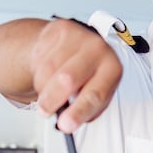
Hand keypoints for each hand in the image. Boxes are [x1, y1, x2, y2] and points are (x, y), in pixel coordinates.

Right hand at [30, 18, 122, 132]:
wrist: (77, 45)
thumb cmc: (88, 75)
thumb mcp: (94, 93)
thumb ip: (84, 109)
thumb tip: (66, 122)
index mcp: (113, 69)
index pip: (95, 94)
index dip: (78, 112)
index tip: (65, 125)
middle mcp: (99, 48)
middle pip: (67, 79)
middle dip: (52, 99)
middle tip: (45, 112)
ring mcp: (79, 35)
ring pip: (48, 70)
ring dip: (43, 88)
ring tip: (48, 92)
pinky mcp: (60, 27)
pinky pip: (40, 57)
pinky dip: (39, 72)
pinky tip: (46, 73)